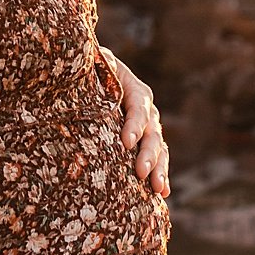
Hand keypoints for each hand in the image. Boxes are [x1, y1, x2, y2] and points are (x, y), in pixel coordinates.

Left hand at [104, 47, 169, 197]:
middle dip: (148, 154)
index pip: (138, 108)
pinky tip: (162, 194)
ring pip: (159, 149)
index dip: (134, 125)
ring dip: (159, 170)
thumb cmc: (91, 71)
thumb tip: (94, 60)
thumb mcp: (94, 64)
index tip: (126, 142)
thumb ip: (96, 64)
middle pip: (152, 133)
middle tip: (141, 173)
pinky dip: (161, 176)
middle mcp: (147, 110)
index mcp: (135, 90)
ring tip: (156, 189)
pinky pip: (158, 161)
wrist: (96, 79)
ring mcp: (150, 129)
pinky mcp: (146, 144)